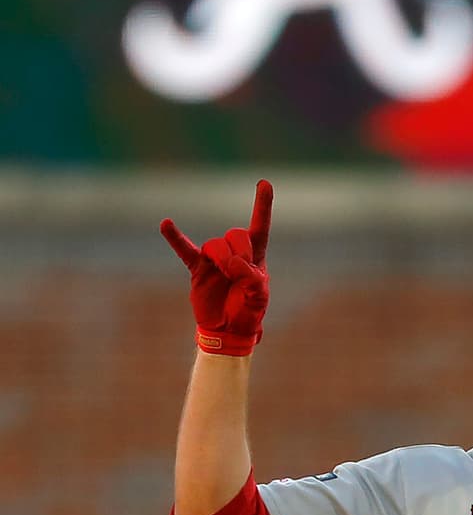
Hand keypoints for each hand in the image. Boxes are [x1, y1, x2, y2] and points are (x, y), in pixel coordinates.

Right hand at [161, 180, 272, 356]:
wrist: (228, 331)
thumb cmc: (247, 313)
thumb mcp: (259, 298)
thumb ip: (252, 279)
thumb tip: (233, 264)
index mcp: (254, 257)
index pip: (259, 227)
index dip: (262, 206)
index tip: (264, 183)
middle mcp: (234, 253)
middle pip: (235, 235)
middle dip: (240, 252)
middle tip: (240, 274)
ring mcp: (214, 259)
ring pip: (216, 245)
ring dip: (223, 259)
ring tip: (227, 277)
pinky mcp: (197, 268)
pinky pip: (184, 249)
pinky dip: (175, 237)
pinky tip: (166, 224)